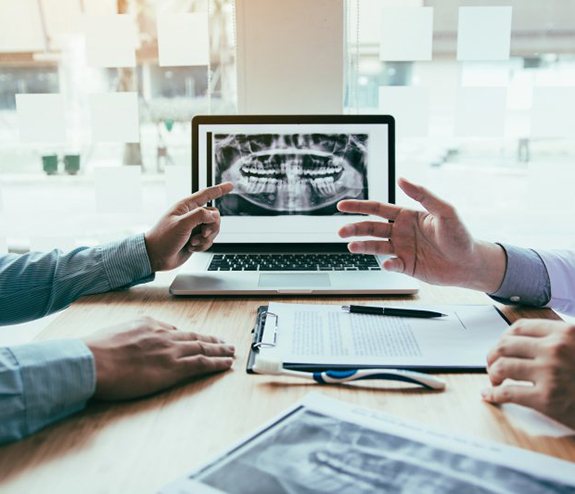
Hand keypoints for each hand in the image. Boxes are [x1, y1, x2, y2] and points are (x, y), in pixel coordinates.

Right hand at [84, 317, 234, 399]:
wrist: (93, 361)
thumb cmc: (96, 351)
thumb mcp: (114, 333)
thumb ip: (130, 335)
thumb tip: (138, 341)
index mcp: (148, 324)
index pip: (175, 330)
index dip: (189, 337)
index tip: (196, 339)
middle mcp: (164, 334)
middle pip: (194, 337)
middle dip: (211, 340)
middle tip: (223, 342)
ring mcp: (171, 350)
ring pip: (203, 348)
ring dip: (219, 349)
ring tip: (230, 351)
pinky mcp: (174, 367)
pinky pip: (202, 363)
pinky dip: (217, 362)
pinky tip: (226, 363)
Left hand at [145, 182, 232, 271]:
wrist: (156, 257)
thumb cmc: (163, 238)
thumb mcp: (181, 224)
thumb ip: (200, 216)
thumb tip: (214, 215)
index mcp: (186, 206)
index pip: (206, 194)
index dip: (219, 189)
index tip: (231, 186)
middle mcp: (191, 215)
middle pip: (214, 215)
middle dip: (211, 226)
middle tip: (202, 233)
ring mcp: (194, 228)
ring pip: (213, 229)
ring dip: (206, 238)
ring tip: (193, 242)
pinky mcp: (195, 239)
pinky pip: (209, 240)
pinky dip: (202, 245)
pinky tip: (191, 247)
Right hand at [337, 177, 505, 291]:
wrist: (469, 263)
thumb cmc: (460, 235)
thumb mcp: (445, 210)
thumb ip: (423, 194)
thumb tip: (402, 178)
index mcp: (407, 216)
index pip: (377, 209)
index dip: (359, 207)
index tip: (342, 206)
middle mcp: (400, 232)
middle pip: (371, 228)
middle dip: (354, 228)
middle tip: (341, 230)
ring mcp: (401, 249)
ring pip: (375, 246)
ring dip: (362, 246)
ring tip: (351, 246)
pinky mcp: (405, 266)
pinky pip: (391, 264)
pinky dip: (386, 264)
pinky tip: (387, 263)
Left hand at [483, 319, 574, 428]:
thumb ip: (561, 339)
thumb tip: (528, 338)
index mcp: (565, 332)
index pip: (519, 327)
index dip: (504, 337)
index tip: (502, 346)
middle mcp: (555, 349)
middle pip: (505, 345)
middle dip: (493, 355)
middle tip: (492, 363)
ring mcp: (550, 373)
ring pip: (502, 366)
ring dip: (492, 373)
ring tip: (495, 379)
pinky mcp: (547, 399)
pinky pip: (508, 393)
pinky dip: (493, 394)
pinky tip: (489, 395)